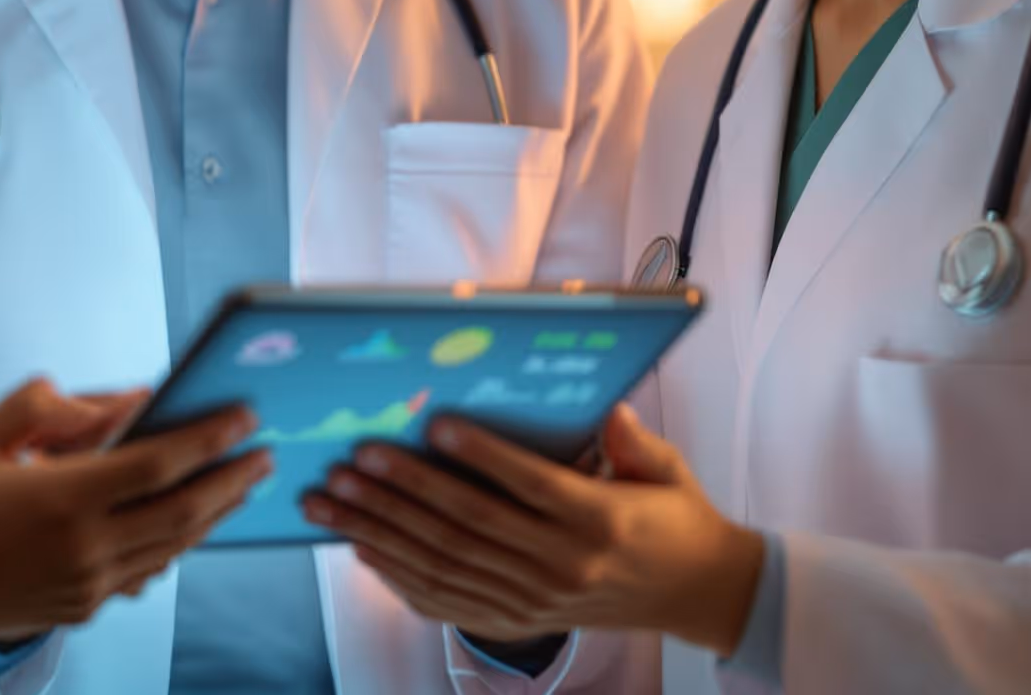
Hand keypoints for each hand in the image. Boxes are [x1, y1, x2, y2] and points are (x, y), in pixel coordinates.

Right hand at [0, 379, 269, 640]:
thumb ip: (40, 407)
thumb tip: (110, 399)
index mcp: (62, 498)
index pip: (157, 464)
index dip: (208, 438)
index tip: (245, 415)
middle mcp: (85, 547)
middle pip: (183, 511)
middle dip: (231, 479)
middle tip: (265, 453)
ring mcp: (89, 584)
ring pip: (173, 546)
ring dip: (214, 513)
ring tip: (242, 484)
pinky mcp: (84, 607)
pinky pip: (147, 571)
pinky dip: (177, 543)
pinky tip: (191, 524)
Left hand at [302, 404, 763, 651]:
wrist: (696, 594)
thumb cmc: (675, 518)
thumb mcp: (668, 470)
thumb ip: (633, 442)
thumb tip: (609, 410)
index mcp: (600, 520)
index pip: (529, 484)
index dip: (479, 455)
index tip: (433, 423)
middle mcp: (563, 565)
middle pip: (470, 526)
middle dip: (404, 491)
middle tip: (353, 460)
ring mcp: (536, 600)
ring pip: (446, 564)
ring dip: (383, 531)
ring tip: (333, 501)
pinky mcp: (519, 621)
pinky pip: (448, 602)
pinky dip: (399, 577)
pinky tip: (361, 548)